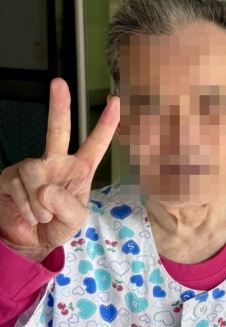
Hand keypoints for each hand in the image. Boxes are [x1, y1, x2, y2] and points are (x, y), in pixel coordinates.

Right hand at [0, 78, 119, 261]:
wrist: (30, 243)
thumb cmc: (58, 226)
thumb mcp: (75, 221)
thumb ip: (68, 206)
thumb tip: (46, 188)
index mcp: (80, 169)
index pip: (96, 143)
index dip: (107, 123)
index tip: (114, 101)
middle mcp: (56, 162)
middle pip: (58, 130)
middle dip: (58, 105)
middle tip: (58, 82)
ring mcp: (32, 167)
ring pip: (33, 169)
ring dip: (38, 200)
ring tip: (42, 216)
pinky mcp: (10, 176)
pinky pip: (18, 185)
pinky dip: (26, 206)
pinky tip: (29, 214)